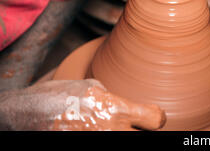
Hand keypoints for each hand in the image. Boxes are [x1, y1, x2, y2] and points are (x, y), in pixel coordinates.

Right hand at [0, 79, 165, 130]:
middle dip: (139, 130)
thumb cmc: (60, 95)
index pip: (156, 119)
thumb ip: (115, 98)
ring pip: (126, 140)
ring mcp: (99, 141)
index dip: (157, 117)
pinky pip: (107, 143)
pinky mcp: (88, 146)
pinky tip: (92, 129)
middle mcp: (111, 129)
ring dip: (121, 133)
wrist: (29, 113)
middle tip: (131, 124)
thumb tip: (127, 106)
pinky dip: (104, 137)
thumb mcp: (92, 87)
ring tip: (107, 125)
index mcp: (116, 108)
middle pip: (145, 137)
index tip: (153, 116)